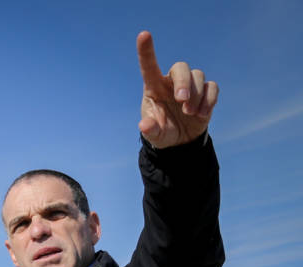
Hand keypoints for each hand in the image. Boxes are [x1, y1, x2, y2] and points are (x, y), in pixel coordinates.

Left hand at [137, 31, 217, 147]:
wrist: (181, 141)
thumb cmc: (162, 132)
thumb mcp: (154, 135)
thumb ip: (149, 129)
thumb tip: (144, 126)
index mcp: (154, 88)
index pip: (149, 66)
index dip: (146, 51)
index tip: (144, 35)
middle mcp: (171, 82)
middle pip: (181, 67)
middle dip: (183, 82)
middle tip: (182, 100)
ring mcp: (190, 86)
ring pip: (198, 76)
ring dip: (196, 95)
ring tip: (189, 113)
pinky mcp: (206, 93)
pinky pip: (212, 87)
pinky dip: (209, 100)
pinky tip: (201, 114)